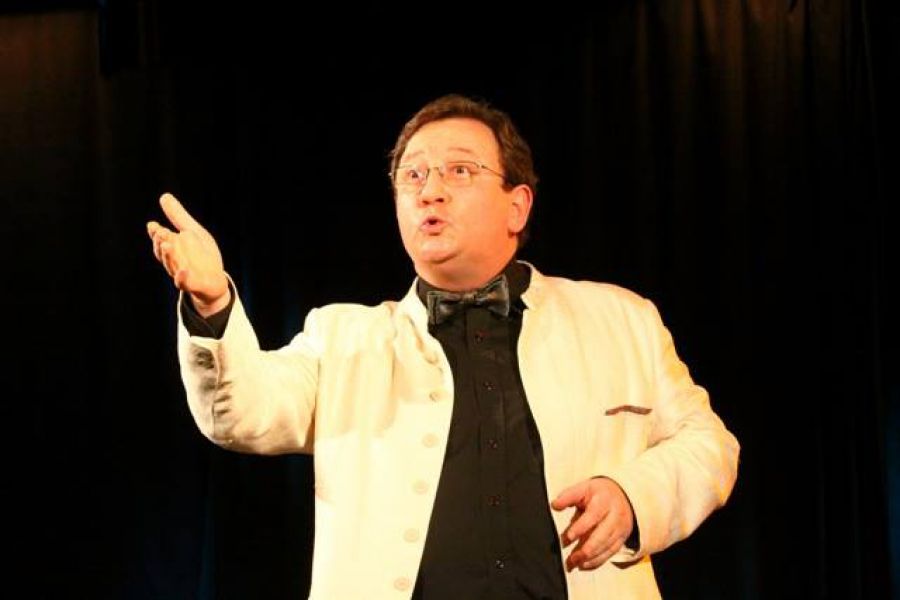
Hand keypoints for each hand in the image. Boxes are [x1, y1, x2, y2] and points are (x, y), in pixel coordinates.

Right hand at [146, 193, 228, 315]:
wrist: (215, 281)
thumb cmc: (202, 255)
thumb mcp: (193, 232)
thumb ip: (178, 217)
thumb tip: (164, 196)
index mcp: (173, 247)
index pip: (160, 239)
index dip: (156, 233)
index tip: (153, 225)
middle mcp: (174, 261)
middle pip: (164, 252)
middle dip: (161, 242)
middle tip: (160, 232)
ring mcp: (181, 273)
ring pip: (171, 266)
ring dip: (168, 256)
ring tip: (167, 244)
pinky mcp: (192, 285)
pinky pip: (184, 282)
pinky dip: (182, 277)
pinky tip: (183, 270)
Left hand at [551, 477, 634, 571]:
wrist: (622, 495)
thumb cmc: (598, 493)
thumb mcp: (584, 488)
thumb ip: (568, 497)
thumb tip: (554, 505)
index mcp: (604, 500)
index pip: (593, 515)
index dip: (580, 528)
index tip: (567, 538)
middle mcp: (615, 514)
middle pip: (602, 535)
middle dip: (585, 549)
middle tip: (570, 558)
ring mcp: (620, 527)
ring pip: (606, 546)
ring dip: (589, 558)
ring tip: (572, 563)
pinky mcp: (622, 538)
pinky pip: (610, 553)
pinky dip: (597, 561)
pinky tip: (583, 565)